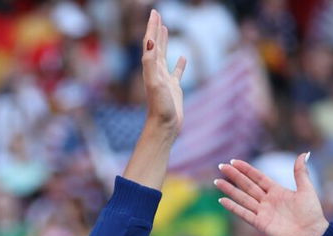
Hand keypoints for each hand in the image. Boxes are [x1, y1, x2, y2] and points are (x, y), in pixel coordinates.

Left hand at [139, 10, 186, 134]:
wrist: (164, 127)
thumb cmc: (159, 106)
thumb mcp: (154, 82)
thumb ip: (150, 62)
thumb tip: (148, 42)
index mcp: (151, 68)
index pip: (150, 43)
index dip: (152, 27)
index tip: (154, 12)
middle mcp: (156, 72)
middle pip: (155, 45)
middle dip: (155, 29)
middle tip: (157, 15)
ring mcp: (165, 80)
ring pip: (164, 55)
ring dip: (164, 42)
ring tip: (165, 29)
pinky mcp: (174, 88)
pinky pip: (177, 72)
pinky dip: (180, 64)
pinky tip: (183, 57)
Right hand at [215, 154, 327, 235]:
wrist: (312, 235)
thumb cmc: (311, 213)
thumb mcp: (306, 189)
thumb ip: (301, 172)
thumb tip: (304, 153)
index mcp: (277, 191)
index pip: (258, 177)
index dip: (246, 169)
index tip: (234, 161)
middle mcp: (267, 201)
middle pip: (247, 185)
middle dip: (234, 176)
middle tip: (221, 166)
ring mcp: (262, 212)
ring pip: (242, 198)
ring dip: (229, 190)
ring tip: (217, 181)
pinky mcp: (260, 224)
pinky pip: (244, 214)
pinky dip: (233, 207)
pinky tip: (222, 200)